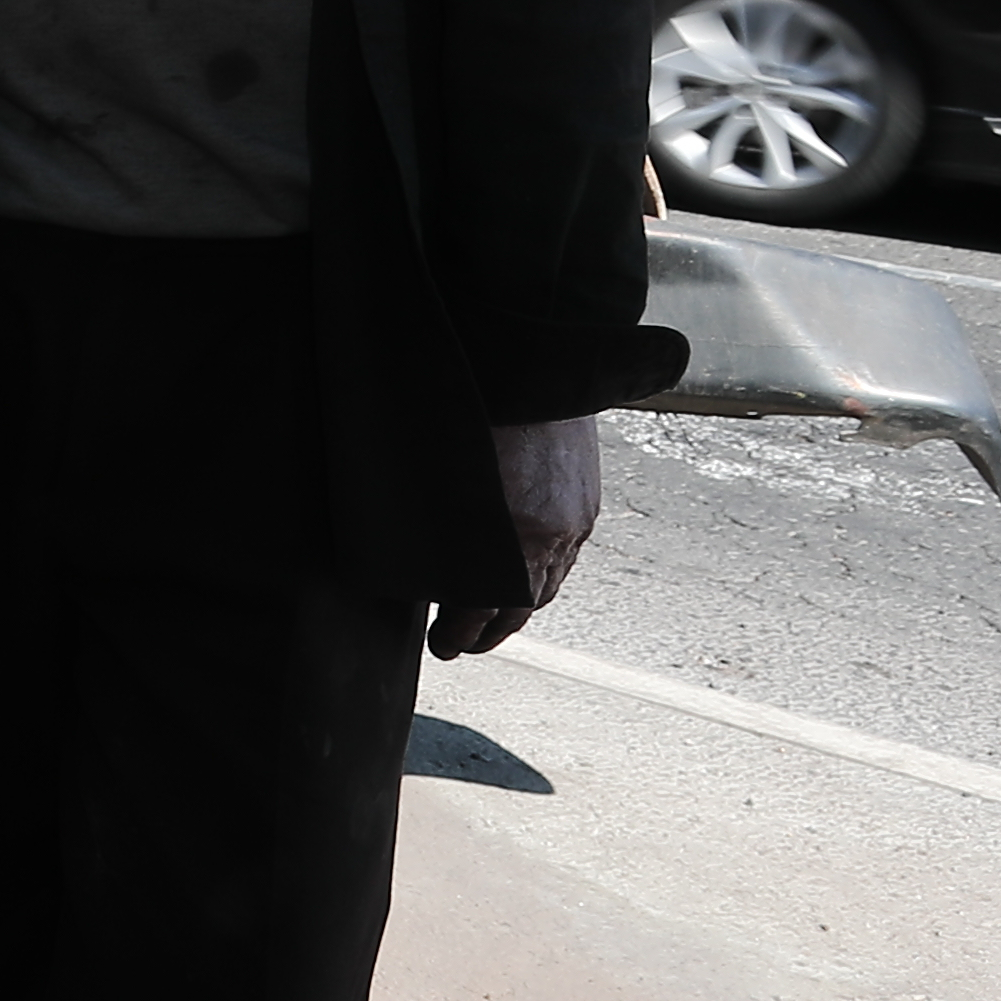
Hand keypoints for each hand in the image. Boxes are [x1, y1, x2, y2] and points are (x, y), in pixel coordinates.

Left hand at [428, 415, 603, 660]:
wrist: (535, 355)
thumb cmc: (473, 403)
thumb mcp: (433, 467)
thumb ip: (431, 522)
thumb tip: (414, 559)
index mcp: (506, 532)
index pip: (481, 607)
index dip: (459, 632)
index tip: (443, 645)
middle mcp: (547, 533)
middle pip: (521, 606)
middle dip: (491, 631)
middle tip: (465, 641)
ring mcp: (573, 518)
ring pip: (549, 585)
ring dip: (520, 608)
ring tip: (495, 619)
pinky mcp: (586, 501)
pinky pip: (567, 557)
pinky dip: (545, 575)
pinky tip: (527, 574)